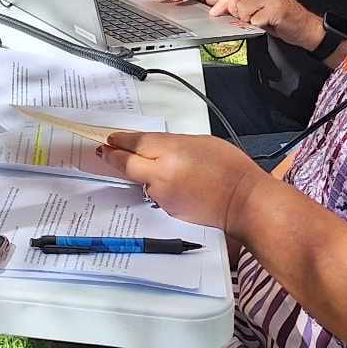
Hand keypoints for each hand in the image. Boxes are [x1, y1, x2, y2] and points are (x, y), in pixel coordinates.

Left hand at [96, 132, 263, 232]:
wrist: (243, 202)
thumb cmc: (230, 170)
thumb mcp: (200, 142)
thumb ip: (173, 144)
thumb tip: (155, 146)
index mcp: (171, 151)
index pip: (136, 142)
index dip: (120, 140)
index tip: (111, 138)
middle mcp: (162, 173)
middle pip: (126, 164)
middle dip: (112, 156)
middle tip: (104, 151)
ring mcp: (163, 194)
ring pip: (139, 180)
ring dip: (135, 172)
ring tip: (137, 164)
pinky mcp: (168, 209)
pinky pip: (153, 193)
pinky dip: (153, 185)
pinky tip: (164, 181)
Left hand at [211, 0, 321, 48]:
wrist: (307, 28)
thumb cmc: (284, 20)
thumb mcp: (263, 7)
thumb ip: (245, 4)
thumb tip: (222, 9)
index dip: (222, 3)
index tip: (215, 12)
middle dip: (234, 12)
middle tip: (246, 20)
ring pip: (243, 9)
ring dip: (247, 21)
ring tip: (260, 21)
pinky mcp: (277, 9)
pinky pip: (255, 20)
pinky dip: (258, 26)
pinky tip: (267, 25)